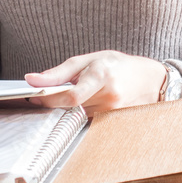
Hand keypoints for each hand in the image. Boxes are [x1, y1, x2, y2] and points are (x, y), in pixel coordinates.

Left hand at [24, 50, 166, 113]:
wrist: (149, 79)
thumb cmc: (117, 65)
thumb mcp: (87, 60)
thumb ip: (59, 72)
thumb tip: (32, 80)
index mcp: (100, 76)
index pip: (71, 96)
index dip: (49, 98)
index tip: (33, 96)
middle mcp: (109, 97)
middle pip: (71, 107)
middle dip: (55, 101)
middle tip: (46, 94)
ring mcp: (114, 113)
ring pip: (78, 115)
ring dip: (68, 107)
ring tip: (73, 92)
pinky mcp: (114, 122)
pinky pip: (88, 119)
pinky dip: (80, 111)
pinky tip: (85, 101)